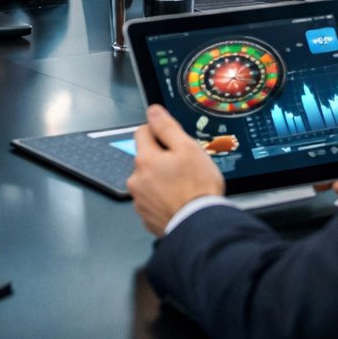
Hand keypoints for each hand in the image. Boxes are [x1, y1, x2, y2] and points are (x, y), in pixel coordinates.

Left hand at [125, 104, 225, 235]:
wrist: (201, 226)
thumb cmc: (198, 189)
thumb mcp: (187, 148)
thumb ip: (167, 127)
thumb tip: (153, 111)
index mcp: (145, 160)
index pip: (142, 132)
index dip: (159, 132)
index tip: (173, 140)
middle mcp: (136, 180)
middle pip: (146, 158)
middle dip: (162, 159)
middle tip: (185, 167)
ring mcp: (140, 201)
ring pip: (149, 180)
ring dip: (162, 180)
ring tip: (185, 187)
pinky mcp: (147, 217)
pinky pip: (153, 200)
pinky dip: (163, 199)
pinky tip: (180, 201)